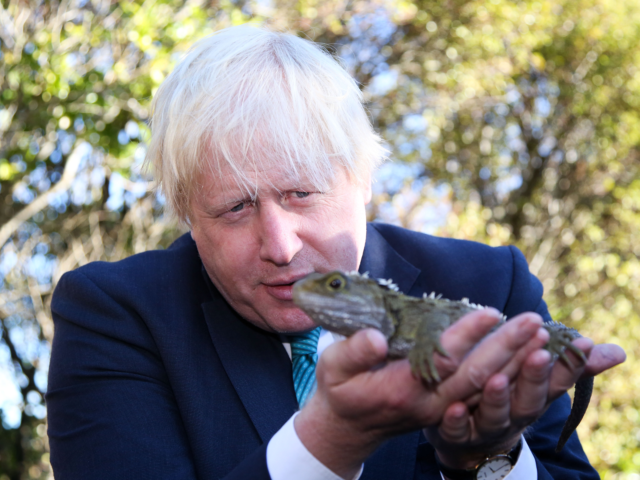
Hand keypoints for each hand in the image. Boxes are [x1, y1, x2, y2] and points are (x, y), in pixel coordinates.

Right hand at [294, 309, 547, 478]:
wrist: (348, 429)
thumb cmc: (340, 391)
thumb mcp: (334, 368)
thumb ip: (355, 352)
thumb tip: (377, 337)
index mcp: (402, 389)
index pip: (442, 358)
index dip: (466, 335)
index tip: (491, 313)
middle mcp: (429, 402)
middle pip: (475, 373)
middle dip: (506, 347)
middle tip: (533, 320)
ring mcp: (441, 408)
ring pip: (485, 384)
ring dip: (514, 360)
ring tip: (538, 332)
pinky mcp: (447, 407)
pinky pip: (483, 389)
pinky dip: (508, 372)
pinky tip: (524, 353)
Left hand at [428, 323, 625, 469]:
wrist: (469, 440)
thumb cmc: (507, 396)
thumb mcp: (535, 378)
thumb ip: (569, 363)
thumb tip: (619, 353)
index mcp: (533, 396)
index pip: (556, 381)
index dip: (568, 364)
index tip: (581, 342)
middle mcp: (514, 413)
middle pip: (528, 397)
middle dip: (535, 376)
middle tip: (542, 353)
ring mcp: (486, 426)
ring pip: (494, 414)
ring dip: (497, 398)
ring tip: (497, 380)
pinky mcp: (456, 434)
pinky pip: (456, 430)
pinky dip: (456, 421)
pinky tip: (454, 409)